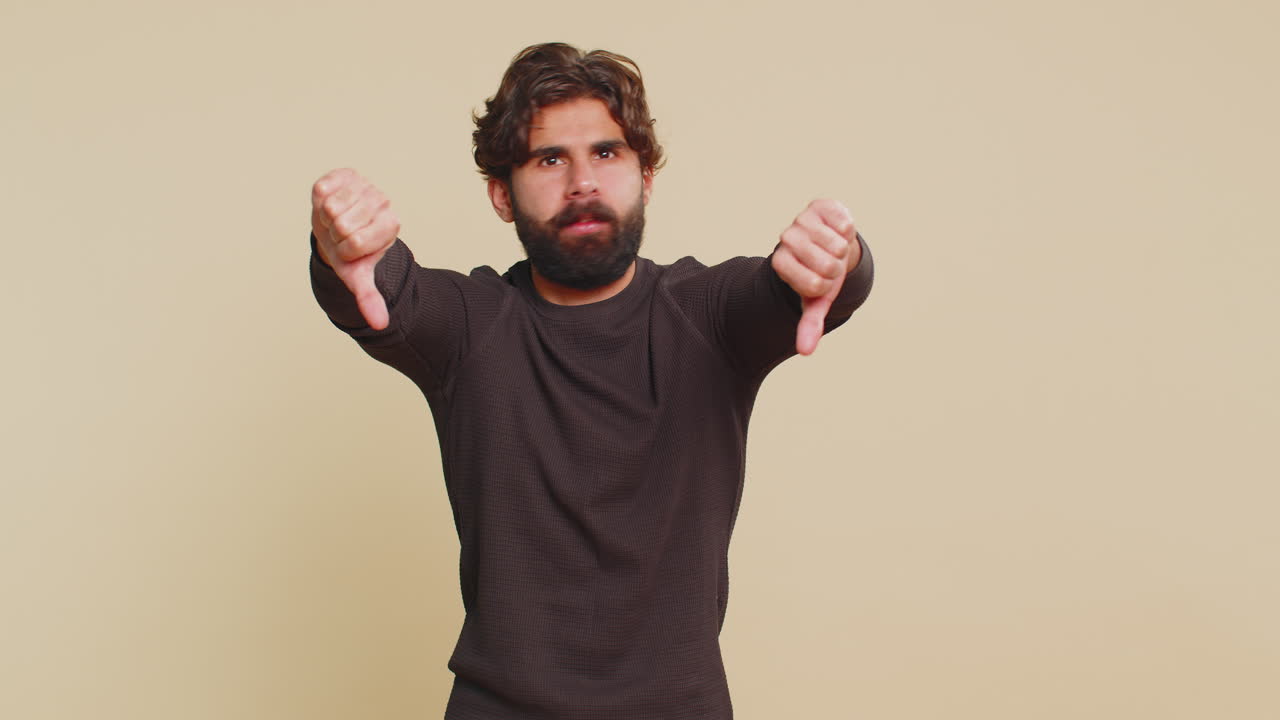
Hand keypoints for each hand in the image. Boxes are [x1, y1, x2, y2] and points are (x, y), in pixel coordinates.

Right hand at [311, 168, 399, 329]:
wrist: (337, 229)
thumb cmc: (350, 253)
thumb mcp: (358, 276)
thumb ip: (370, 299)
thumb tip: (380, 325)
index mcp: (392, 225)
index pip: (356, 242)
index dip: (345, 250)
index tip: (350, 249)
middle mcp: (383, 201)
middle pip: (342, 224)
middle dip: (334, 235)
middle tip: (341, 234)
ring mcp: (365, 184)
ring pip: (331, 206)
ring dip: (326, 218)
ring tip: (335, 221)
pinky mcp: (345, 173)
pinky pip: (321, 189)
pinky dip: (318, 201)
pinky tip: (329, 204)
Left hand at [770, 198, 860, 355]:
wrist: (829, 244)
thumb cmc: (821, 275)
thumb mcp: (816, 300)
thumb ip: (809, 324)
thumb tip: (805, 351)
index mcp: (781, 263)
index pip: (812, 284)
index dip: (825, 285)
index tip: (820, 279)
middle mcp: (787, 239)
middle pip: (826, 264)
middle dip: (836, 268)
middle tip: (829, 263)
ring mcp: (802, 220)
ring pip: (836, 244)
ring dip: (842, 250)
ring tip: (834, 248)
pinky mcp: (821, 205)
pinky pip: (844, 223)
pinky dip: (848, 231)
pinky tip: (839, 232)